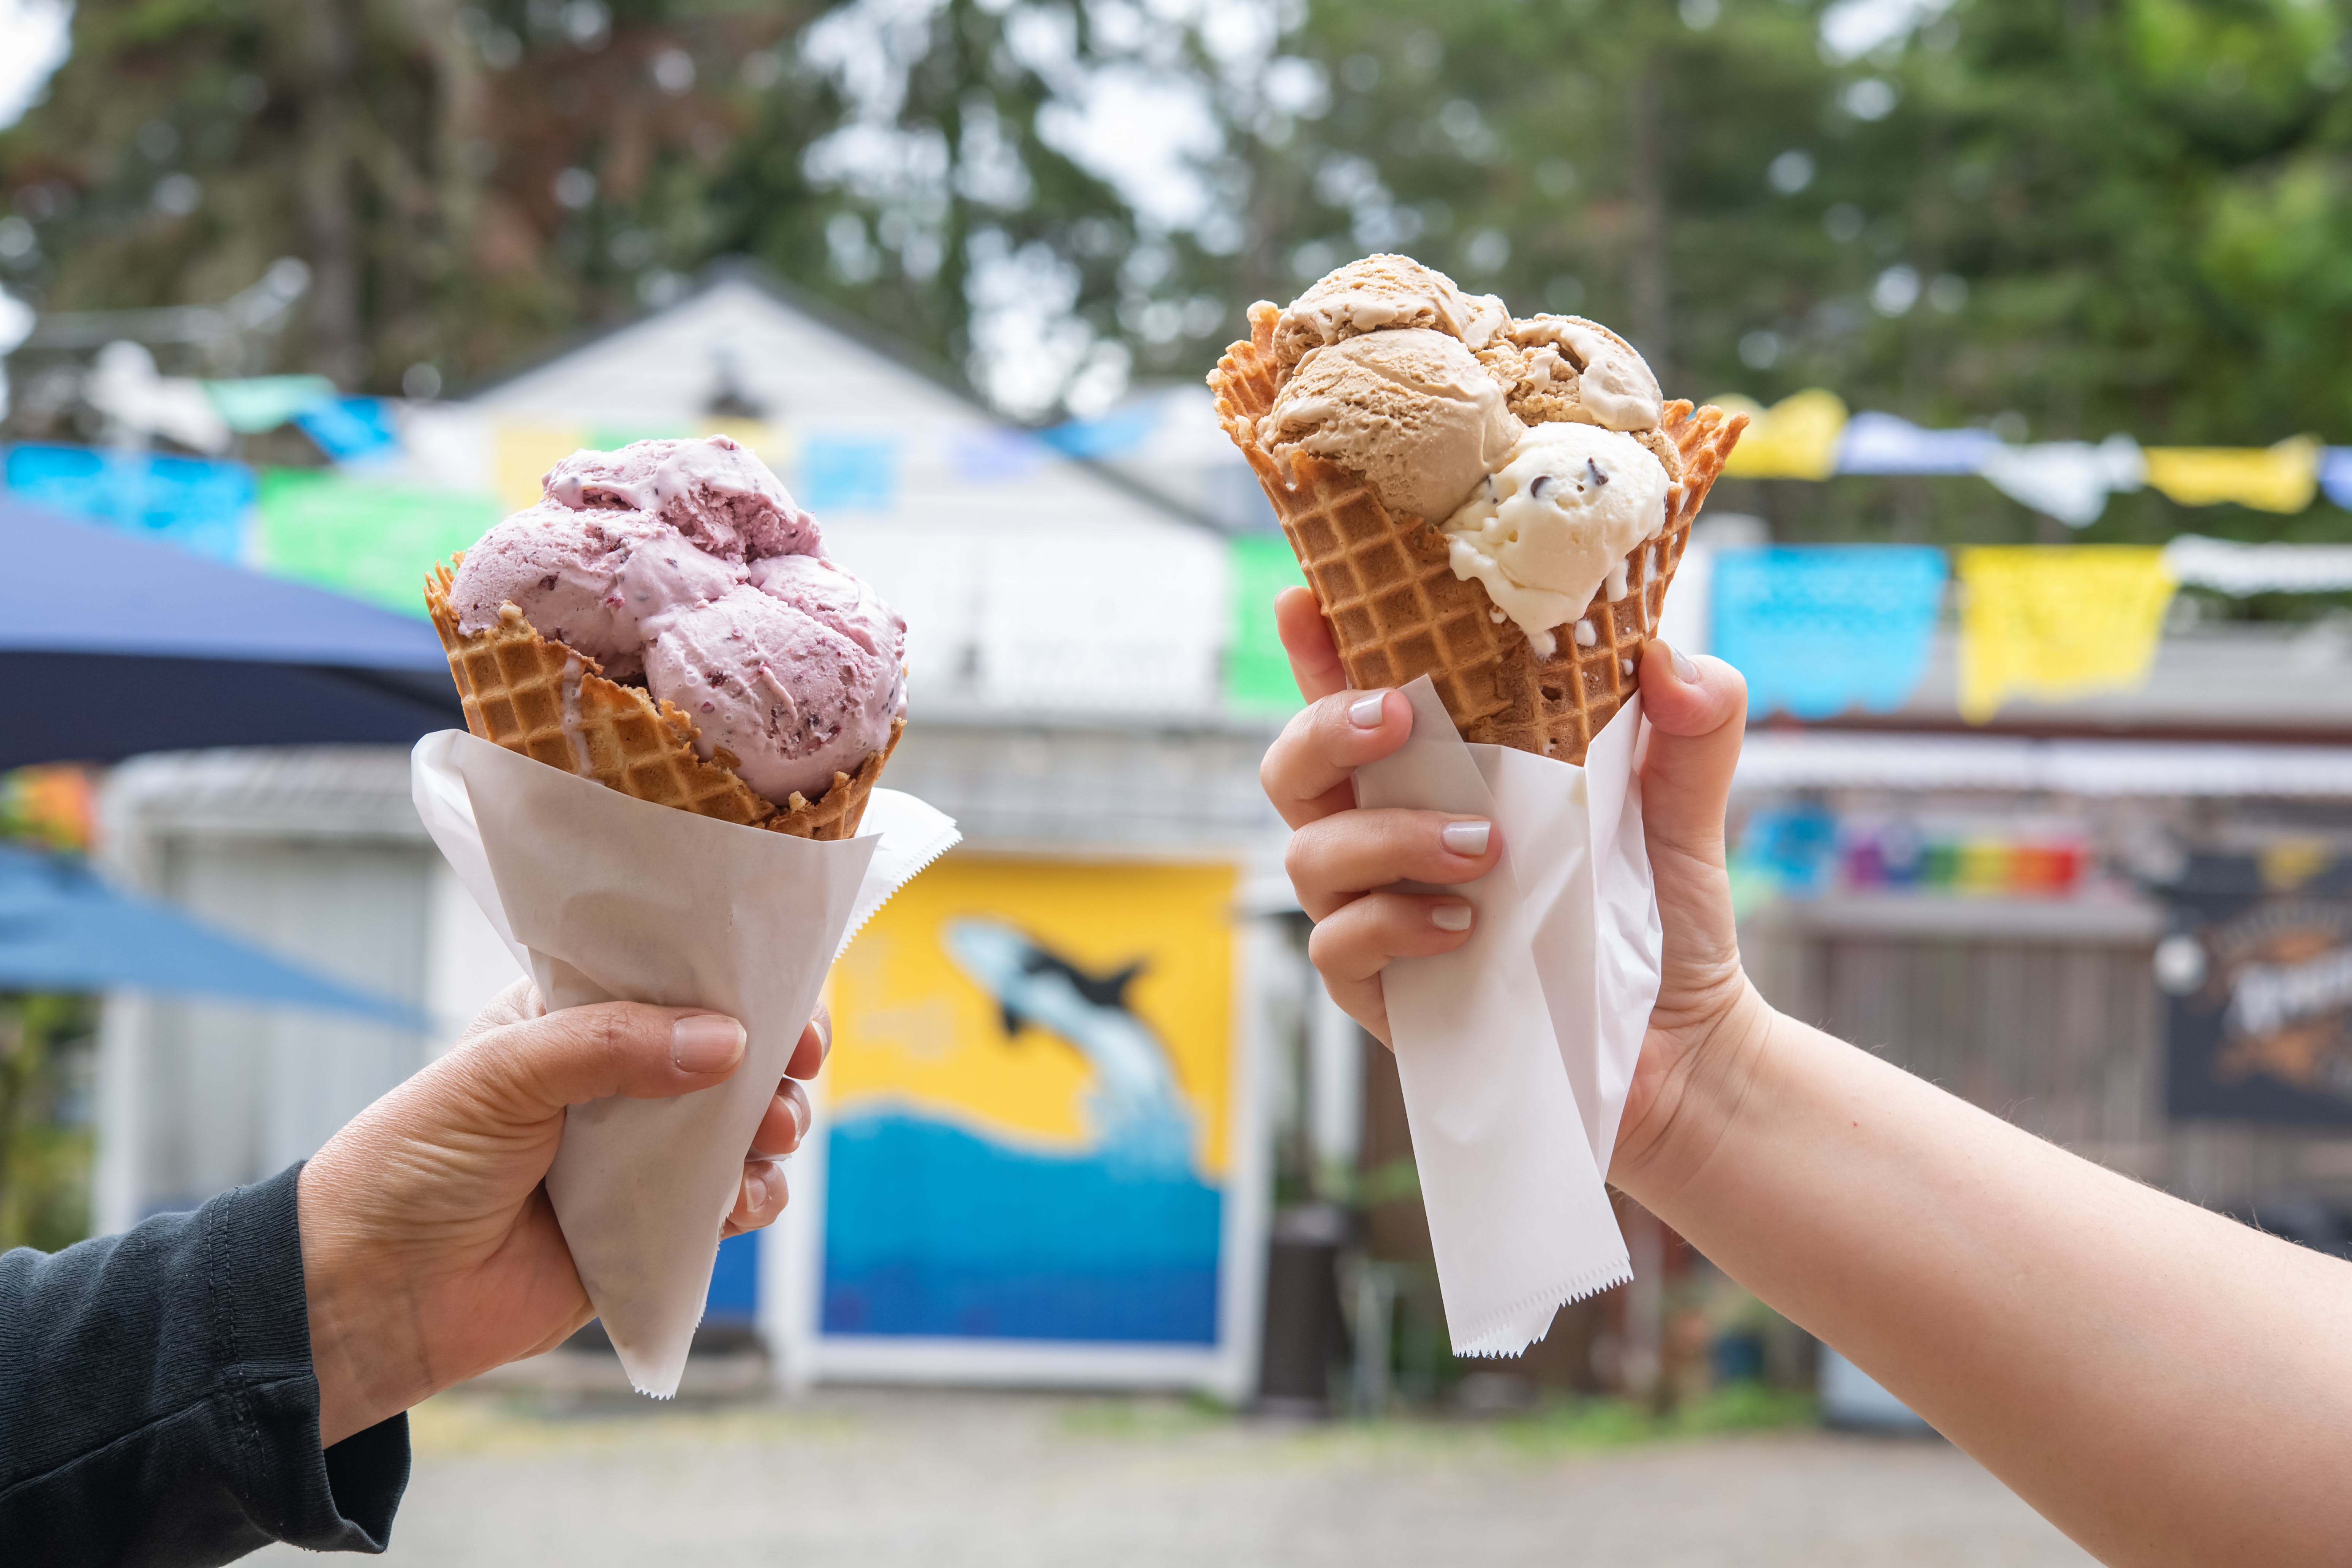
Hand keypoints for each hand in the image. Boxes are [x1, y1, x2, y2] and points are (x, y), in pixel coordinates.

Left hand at [296, 978, 829, 1444]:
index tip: (789, 1005)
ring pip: (743, 1130)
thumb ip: (611, 1046)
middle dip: (775, 1063)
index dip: (742, 987)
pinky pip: (729, 1206)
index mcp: (575, 1023)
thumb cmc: (414, 1161)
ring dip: (775, 1128)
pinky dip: (754, 1199)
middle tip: (795, 1073)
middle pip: (729, 1057)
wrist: (374, 1292)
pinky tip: (745, 1201)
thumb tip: (728, 1041)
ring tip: (771, 1137)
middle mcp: (616, 1085)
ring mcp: (637, 1159)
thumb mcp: (503, 1074)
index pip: (677, 984)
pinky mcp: (649, 1230)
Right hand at [1259, 586, 1769, 1188]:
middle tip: (1396, 715)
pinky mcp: (1378, 989)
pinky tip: (1464, 927)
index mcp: (1437, 769)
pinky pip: (1339, 944)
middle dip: (1324, 726)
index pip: (1352, 691)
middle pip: (1292, 763)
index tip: (1309, 595)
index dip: (1316, 643)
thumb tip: (1669, 657)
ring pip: (1311, 852)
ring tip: (1484, 847)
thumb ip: (1695, 721)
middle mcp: (1384, 830)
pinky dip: (1392, 924)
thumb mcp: (1687, 805)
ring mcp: (1371, 911)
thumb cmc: (1661, 913)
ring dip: (1387, 835)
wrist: (1681, 1043)